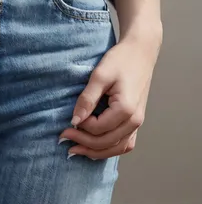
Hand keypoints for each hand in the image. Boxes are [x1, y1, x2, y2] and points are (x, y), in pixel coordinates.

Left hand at [59, 33, 160, 159]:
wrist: (141, 52)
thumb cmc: (121, 60)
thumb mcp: (99, 76)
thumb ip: (87, 99)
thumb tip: (74, 120)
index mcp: (126, 109)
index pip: (97, 129)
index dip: (79, 128)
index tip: (66, 122)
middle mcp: (135, 120)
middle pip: (106, 142)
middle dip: (83, 143)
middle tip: (63, 137)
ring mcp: (138, 122)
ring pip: (117, 148)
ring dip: (96, 151)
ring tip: (76, 149)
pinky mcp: (136, 120)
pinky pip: (125, 143)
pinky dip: (110, 149)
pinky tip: (94, 148)